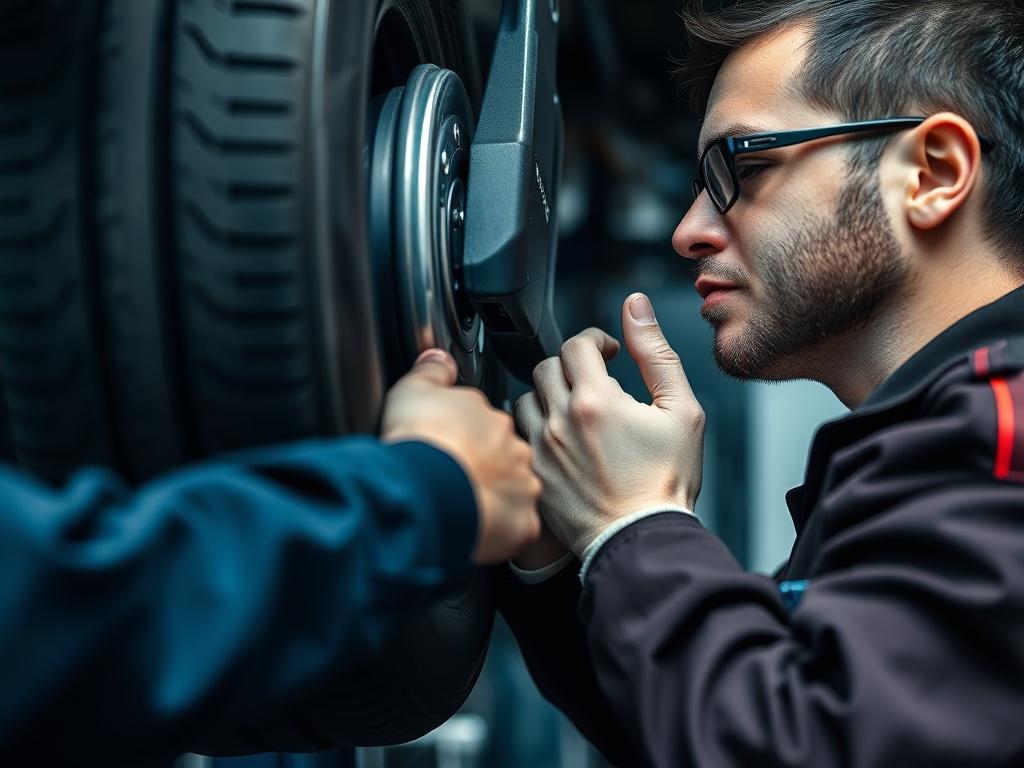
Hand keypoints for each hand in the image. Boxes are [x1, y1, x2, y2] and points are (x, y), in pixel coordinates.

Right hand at [382, 349, 541, 563]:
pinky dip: (499, 530)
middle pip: (505, 457)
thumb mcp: (413, 390)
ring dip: (494, 497)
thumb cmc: (421, 441)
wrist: (426, 487)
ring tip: (464, 506)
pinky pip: (515, 527)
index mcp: (492, 418)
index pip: (487, 425)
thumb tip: (438, 358)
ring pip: (514, 491)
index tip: (453, 446)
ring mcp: (522, 486)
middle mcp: (514, 449)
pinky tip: (478, 530)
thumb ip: (430, 371)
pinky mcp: (522, 523)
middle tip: (457, 477)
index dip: (468, 436)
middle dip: (486, 466)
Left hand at [515, 294, 703, 557]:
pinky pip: (519, 435)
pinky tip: (560, 439)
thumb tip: (637, 308)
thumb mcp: (681, 410)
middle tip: (594, 381)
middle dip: (572, 365)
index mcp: (595, 400)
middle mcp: (560, 421)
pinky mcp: (532, 474)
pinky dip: (536, 428)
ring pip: (526, 398)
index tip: (608, 353)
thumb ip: (656, 353)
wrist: (641, 539)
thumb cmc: (665, 483)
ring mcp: (541, 449)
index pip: (576, 344)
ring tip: (575, 411)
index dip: (595, 340)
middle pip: (547, 366)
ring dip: (548, 395)